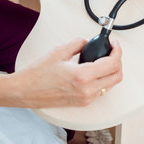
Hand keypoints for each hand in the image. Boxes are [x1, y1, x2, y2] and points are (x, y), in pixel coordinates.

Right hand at [8, 38, 122, 107]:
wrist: (26, 91)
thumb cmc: (38, 74)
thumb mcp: (60, 51)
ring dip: (112, 71)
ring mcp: (86, 98)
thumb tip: (87, 41)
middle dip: (118, 61)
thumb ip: (78, 43)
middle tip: (111, 50)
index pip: (112, 64)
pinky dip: (104, 79)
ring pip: (111, 84)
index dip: (117, 51)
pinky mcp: (83, 103)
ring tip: (103, 58)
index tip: (114, 44)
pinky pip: (101, 90)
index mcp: (83, 76)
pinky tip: (96, 70)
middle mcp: (87, 90)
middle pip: (117, 76)